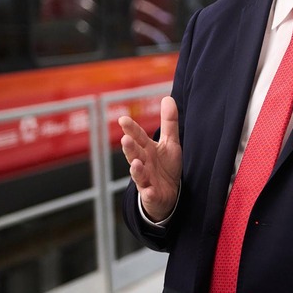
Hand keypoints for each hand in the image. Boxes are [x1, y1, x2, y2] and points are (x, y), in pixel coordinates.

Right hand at [118, 96, 181, 221]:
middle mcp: (143, 163)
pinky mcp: (151, 195)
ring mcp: (145, 180)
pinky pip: (149, 194)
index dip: (131, 129)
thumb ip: (169, 122)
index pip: (138, 137)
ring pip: (138, 174)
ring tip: (135, 163)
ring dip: (136, 169)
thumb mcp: (170, 143)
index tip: (123, 119)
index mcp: (147, 149)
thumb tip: (168, 98)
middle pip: (134, 154)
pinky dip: (148, 193)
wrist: (168, 195)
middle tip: (125, 139)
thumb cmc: (165, 167)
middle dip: (129, 148)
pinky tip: (148, 190)